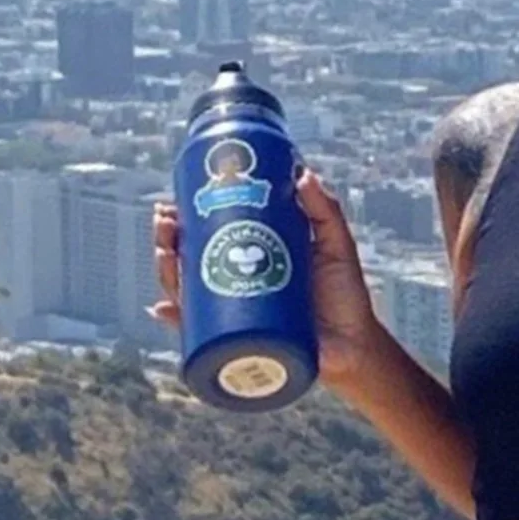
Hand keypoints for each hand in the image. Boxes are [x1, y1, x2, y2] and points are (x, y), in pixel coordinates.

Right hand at [151, 168, 384, 386]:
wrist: (355, 346)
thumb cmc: (345, 294)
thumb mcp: (336, 245)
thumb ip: (325, 209)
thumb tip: (302, 173)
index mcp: (250, 257)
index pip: (206, 235)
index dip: (182, 220)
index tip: (171, 202)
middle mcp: (235, 284)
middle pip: (186, 260)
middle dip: (166, 241)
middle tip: (166, 223)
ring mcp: (233, 314)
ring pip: (185, 291)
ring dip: (166, 271)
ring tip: (166, 253)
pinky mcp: (236, 342)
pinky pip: (197, 334)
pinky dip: (177, 320)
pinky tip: (163, 308)